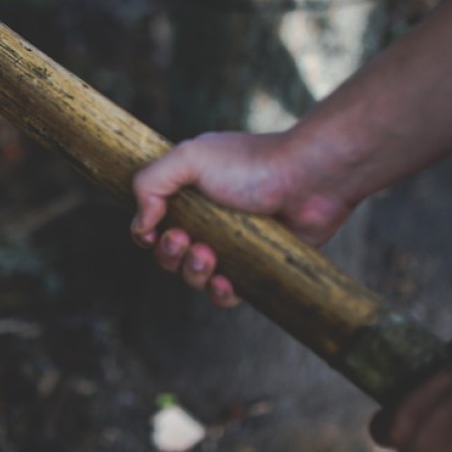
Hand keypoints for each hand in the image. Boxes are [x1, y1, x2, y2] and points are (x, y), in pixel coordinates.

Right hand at [129, 131, 353, 306]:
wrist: (310, 179)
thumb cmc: (251, 164)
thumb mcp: (190, 158)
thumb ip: (150, 183)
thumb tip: (141, 224)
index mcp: (190, 192)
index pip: (153, 223)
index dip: (148, 233)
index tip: (155, 230)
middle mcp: (209, 219)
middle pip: (170, 254)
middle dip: (169, 254)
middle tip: (185, 240)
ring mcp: (233, 245)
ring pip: (195, 276)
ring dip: (192, 273)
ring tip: (208, 256)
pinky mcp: (256, 267)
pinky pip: (227, 294)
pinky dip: (219, 293)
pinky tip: (226, 282)